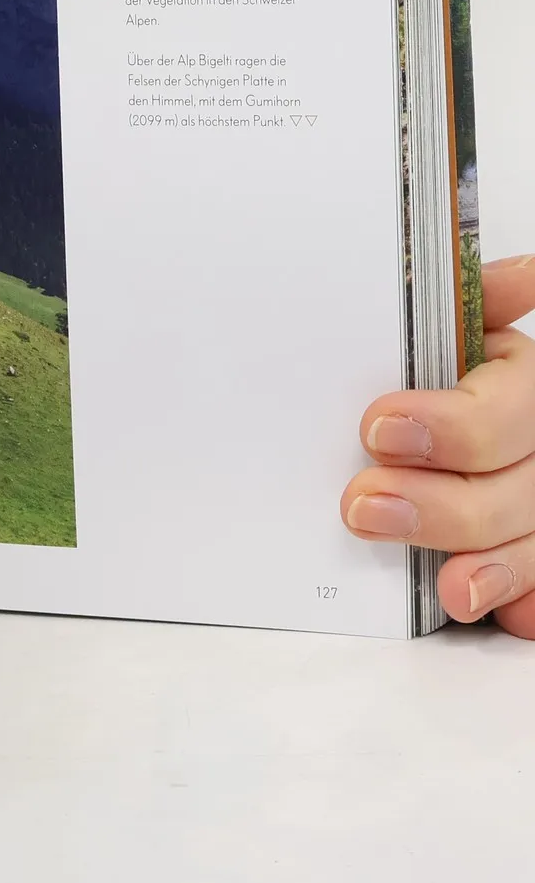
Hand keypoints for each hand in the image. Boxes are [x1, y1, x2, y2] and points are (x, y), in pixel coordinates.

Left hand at [342, 256, 534, 630]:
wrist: (420, 408)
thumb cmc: (427, 363)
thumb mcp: (438, 324)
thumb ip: (464, 299)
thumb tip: (519, 274)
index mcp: (520, 377)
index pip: (508, 408)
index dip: (451, 426)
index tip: (378, 428)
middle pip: (520, 487)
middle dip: (445, 505)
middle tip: (365, 505)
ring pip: (532, 541)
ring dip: (488, 566)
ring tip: (442, 586)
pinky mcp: (526, 544)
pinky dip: (519, 600)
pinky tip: (494, 607)